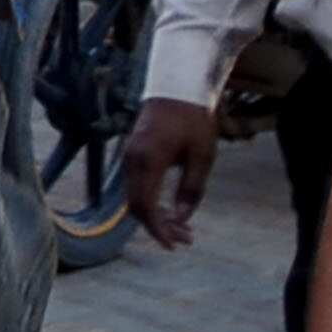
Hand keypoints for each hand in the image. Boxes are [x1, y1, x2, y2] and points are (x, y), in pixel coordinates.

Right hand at [123, 96, 219, 247]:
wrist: (177, 87)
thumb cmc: (193, 120)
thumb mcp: (202, 157)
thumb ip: (190, 189)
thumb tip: (180, 218)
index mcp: (148, 160)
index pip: (144, 205)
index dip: (158, 229)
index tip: (175, 244)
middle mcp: (132, 160)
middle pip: (135, 205)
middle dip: (158, 227)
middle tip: (185, 240)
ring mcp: (130, 155)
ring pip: (134, 196)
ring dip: (154, 215)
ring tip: (182, 228)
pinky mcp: (134, 153)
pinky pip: (136, 185)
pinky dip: (150, 201)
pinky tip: (169, 208)